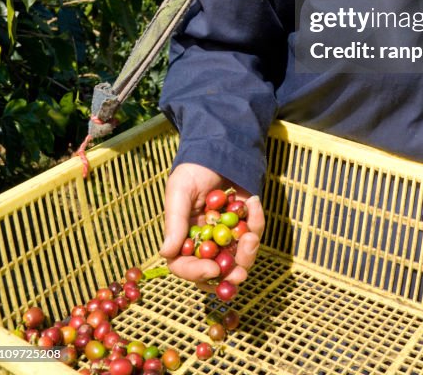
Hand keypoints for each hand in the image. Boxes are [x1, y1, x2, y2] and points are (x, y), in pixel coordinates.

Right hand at [159, 162, 263, 292]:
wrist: (217, 147)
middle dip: (229, 275)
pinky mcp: (245, 224)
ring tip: (250, 236)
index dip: (197, 272)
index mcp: (183, 238)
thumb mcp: (179, 191)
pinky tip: (252, 202)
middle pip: (215, 271)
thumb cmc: (193, 169)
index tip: (213, 269)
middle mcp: (204, 242)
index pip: (184, 265)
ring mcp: (226, 235)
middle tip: (240, 273)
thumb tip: (166, 253)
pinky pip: (253, 232)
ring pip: (238, 259)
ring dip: (247, 252)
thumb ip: (175, 221)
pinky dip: (256, 221)